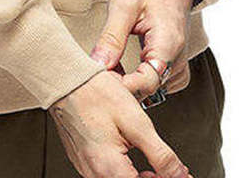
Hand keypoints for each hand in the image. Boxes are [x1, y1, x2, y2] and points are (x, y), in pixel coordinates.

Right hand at [49, 69, 192, 177]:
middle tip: (167, 171)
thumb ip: (161, 155)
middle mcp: (94, 174)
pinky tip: (130, 159)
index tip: (180, 175)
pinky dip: (122, 172)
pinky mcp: (81, 160)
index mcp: (109, 169)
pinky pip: (105, 175)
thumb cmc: (97, 94)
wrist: (66, 79)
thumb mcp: (137, 121)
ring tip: (152, 168)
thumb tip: (181, 175)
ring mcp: (85, 168)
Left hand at [90, 0, 197, 100]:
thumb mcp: (123, 5)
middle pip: (147, 91)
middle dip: (120, 86)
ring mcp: (178, 66)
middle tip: (96, 73)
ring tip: (107, 68)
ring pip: (150, 91)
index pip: (145, 84)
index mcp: (167, 46)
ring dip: (128, 84)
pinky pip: (156, 85)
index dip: (120, 86)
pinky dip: (137, 80)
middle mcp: (177, 61)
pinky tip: (122, 69)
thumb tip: (98, 65)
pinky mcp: (173, 67)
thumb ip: (111, 37)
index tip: (99, 78)